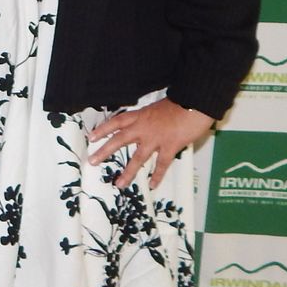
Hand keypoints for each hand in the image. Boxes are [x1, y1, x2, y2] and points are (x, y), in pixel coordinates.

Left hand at [87, 99, 214, 189]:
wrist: (195, 103)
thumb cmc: (180, 101)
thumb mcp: (159, 107)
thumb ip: (151, 117)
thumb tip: (148, 123)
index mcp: (141, 115)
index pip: (117, 122)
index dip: (103, 129)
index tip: (91, 137)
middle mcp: (144, 127)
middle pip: (119, 140)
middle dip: (105, 151)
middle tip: (92, 161)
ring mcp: (156, 138)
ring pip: (138, 157)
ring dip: (128, 172)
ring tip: (119, 184)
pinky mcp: (170, 146)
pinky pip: (161, 164)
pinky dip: (158, 176)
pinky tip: (152, 185)